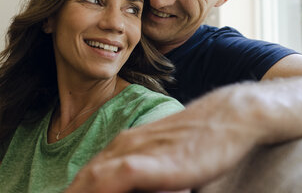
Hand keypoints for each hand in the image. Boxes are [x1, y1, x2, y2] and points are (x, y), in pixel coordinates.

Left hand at [66, 86, 262, 192]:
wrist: (228, 116)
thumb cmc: (199, 138)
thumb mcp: (164, 157)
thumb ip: (144, 172)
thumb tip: (132, 183)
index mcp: (124, 146)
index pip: (87, 176)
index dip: (73, 192)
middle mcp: (124, 146)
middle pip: (83, 179)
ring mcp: (138, 151)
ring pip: (93, 178)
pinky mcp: (155, 161)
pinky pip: (119, 176)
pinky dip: (98, 190)